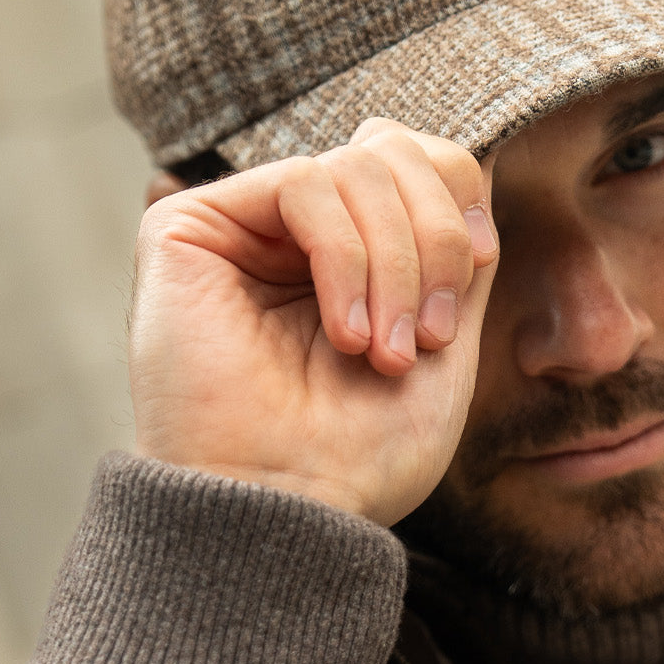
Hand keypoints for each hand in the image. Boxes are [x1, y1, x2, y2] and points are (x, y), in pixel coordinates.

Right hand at [127, 120, 498, 525]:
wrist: (292, 510)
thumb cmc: (362, 449)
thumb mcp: (444, 337)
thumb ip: (455, 251)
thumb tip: (471, 161)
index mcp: (350, 252)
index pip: (418, 161)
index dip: (460, 203)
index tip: (477, 270)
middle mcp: (292, 231)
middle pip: (394, 152)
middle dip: (434, 239)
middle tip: (428, 335)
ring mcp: (240, 227)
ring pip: (355, 167)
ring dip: (394, 263)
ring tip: (384, 351)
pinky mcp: (186, 227)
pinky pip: (304, 182)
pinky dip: (345, 258)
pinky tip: (343, 331)